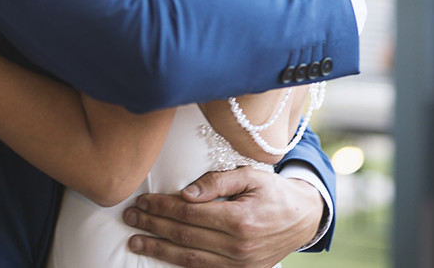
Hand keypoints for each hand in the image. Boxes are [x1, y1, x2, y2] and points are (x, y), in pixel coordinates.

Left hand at [123, 167, 324, 266]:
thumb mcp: (250, 176)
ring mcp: (239, 265)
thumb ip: (217, 182)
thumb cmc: (274, 192)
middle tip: (130, 218)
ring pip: (189, 259)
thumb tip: (185, 192)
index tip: (142, 200)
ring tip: (135, 242)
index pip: (189, 214)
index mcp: (239, 220)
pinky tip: (162, 258)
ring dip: (159, 250)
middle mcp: (238, 247)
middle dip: (152, 226)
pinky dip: (180, 265)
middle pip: (184, 236)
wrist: (303, 219)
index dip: (162, 207)